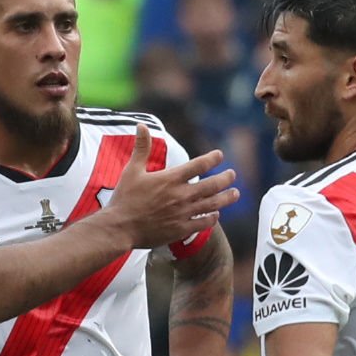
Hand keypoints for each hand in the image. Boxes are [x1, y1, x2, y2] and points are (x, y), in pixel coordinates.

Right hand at [98, 125, 236, 250]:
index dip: (212, 158)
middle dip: (225, 178)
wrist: (120, 228)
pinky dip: (212, 218)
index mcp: (170, 179)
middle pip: (212, 185)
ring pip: (212, 204)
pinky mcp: (181, 229)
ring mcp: (183, 213)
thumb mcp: (132, 170)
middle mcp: (180, 195)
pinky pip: (203, 223)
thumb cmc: (124, 198)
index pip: (199, 164)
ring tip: (235, 194)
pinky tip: (216, 215)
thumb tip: (141, 125)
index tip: (220, 155)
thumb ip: (142, 148)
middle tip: (233, 175)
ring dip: (226, 198)